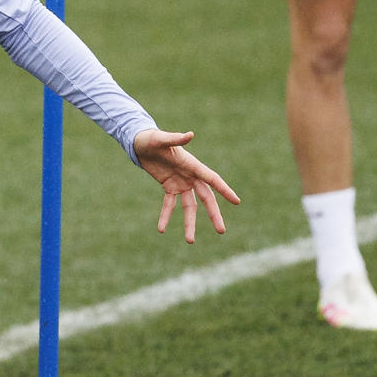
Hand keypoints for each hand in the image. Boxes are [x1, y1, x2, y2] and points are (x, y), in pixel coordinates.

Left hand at [132, 128, 240, 243]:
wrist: (140, 142)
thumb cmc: (151, 138)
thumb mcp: (161, 139)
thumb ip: (176, 139)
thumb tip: (190, 135)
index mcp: (192, 165)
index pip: (212, 179)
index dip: (224, 190)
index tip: (236, 201)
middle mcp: (190, 176)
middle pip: (206, 198)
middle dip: (213, 214)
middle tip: (221, 231)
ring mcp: (181, 183)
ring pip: (189, 206)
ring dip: (190, 223)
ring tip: (190, 241)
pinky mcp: (169, 187)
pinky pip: (169, 205)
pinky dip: (166, 216)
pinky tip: (161, 229)